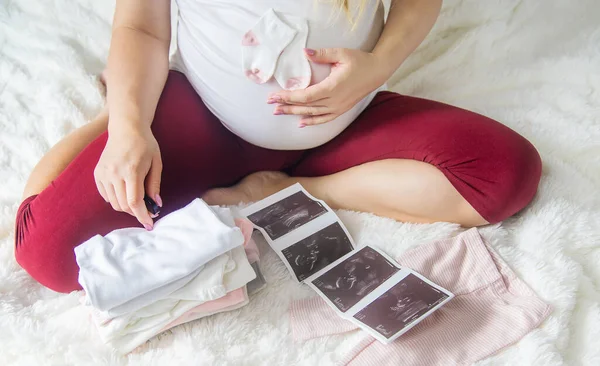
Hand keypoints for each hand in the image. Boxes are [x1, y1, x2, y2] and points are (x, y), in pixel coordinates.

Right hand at [94, 124, 161, 229]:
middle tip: (147, 210)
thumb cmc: (145, 144)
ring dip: (126, 206)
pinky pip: (106, 196)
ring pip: (114, 203)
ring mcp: (103, 174)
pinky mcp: (97, 174)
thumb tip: (156, 204)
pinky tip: (125, 191)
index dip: (142, 216)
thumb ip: (154, 185)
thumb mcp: (156, 163)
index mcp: (131, 171)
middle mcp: (114, 173)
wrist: (126, 129)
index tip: (149, 224)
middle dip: (136, 212)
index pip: (135, 202)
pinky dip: (116, 199)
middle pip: (124, 205)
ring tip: (137, 199)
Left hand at [268, 48, 390, 125]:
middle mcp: (334, 101)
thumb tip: (305, 52)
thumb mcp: (341, 53)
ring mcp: (338, 107)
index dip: (289, 97)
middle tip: (270, 104)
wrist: (377, 72)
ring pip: (312, 114)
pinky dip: (312, 122)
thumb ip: (322, 54)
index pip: (306, 96)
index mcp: (333, 87)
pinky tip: (301, 123)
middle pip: (306, 106)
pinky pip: (324, 119)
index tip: (274, 96)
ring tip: (278, 112)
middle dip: (286, 105)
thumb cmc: (359, 61)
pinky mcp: (341, 110)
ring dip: (294, 113)